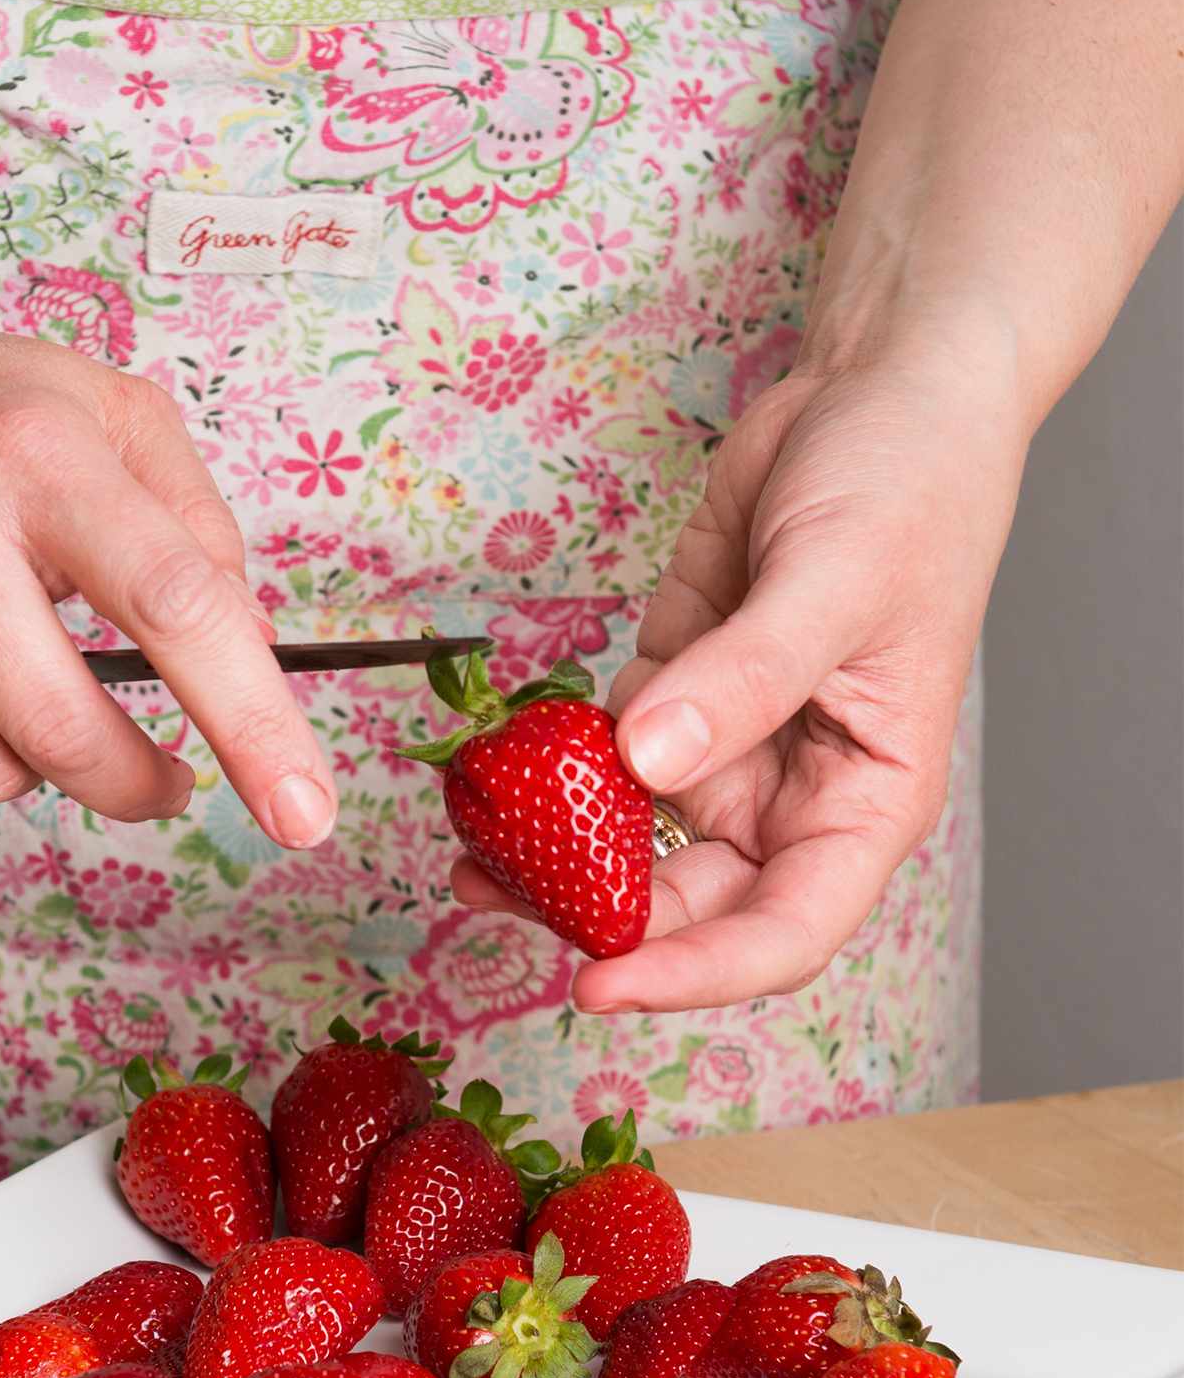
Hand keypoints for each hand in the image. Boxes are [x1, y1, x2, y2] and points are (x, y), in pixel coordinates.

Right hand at [0, 296, 338, 841]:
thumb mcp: (94, 407)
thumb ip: (190, 520)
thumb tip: (245, 652)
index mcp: (35, 450)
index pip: (173, 604)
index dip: (253, 722)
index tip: (303, 812)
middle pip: (66, 728)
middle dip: (131, 782)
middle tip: (156, 779)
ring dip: (18, 766)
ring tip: (7, 692)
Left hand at [449, 341, 1020, 1010]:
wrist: (877, 393)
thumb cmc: (910, 489)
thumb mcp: (837, 583)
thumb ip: (744, 679)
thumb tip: (651, 763)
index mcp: (866, 798)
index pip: (785, 931)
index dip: (694, 972)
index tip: (599, 984)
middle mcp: (793, 791)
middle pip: (687, 900)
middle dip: (592, 919)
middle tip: (489, 900)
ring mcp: (724, 745)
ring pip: (629, 840)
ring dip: (551, 860)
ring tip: (466, 857)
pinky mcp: (667, 689)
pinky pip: (595, 760)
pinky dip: (541, 780)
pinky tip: (483, 779)